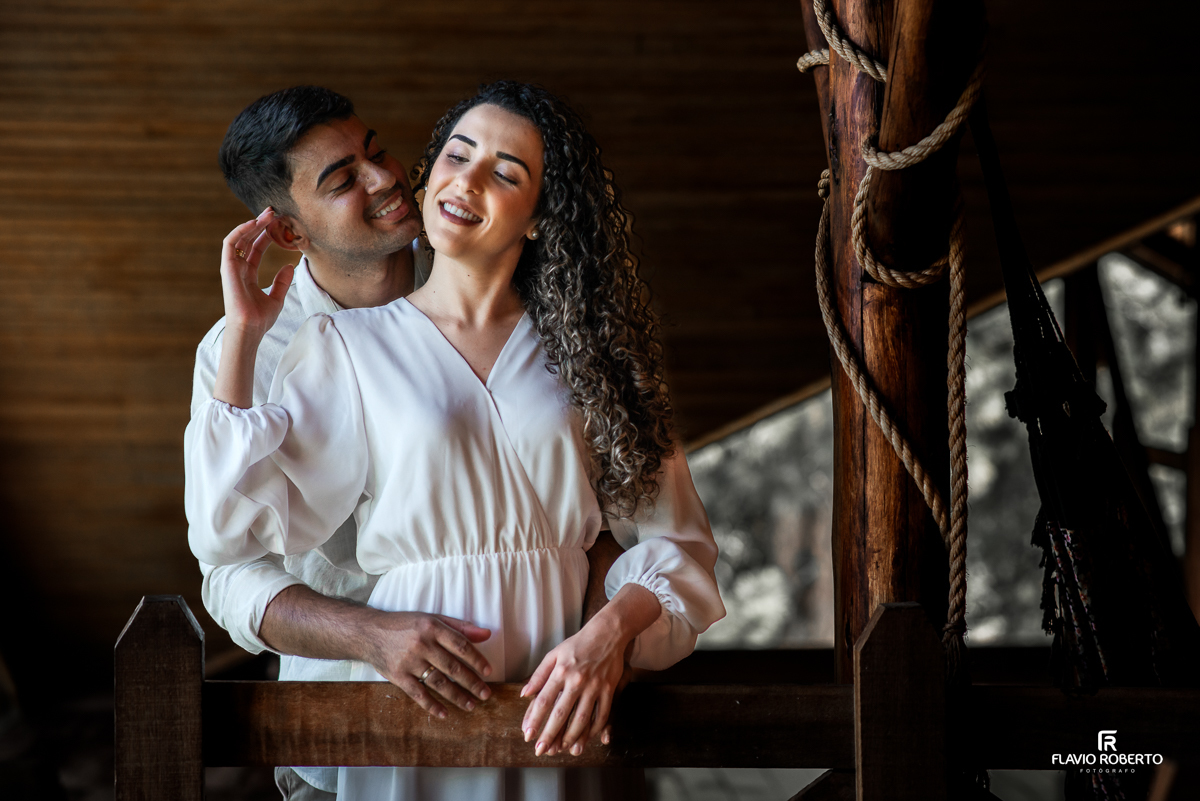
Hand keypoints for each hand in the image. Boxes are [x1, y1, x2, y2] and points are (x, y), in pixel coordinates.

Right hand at [220, 207, 293, 339]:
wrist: (250, 328)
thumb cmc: (261, 318)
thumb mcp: (277, 298)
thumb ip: (282, 281)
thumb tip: (291, 265)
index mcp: (247, 275)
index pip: (255, 249)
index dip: (266, 236)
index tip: (279, 225)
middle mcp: (238, 269)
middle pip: (247, 240)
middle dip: (260, 225)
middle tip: (274, 212)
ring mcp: (231, 267)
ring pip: (239, 238)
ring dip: (252, 224)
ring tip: (267, 214)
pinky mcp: (226, 267)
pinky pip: (230, 243)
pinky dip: (240, 231)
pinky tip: (254, 223)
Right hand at [361, 610, 493, 719]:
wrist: (369, 632)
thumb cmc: (405, 624)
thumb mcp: (432, 618)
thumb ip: (460, 626)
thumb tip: (487, 634)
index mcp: (432, 627)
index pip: (461, 645)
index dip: (477, 660)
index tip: (488, 671)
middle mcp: (421, 644)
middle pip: (453, 667)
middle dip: (472, 682)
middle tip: (486, 694)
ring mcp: (409, 661)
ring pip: (438, 682)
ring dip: (457, 696)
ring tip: (471, 705)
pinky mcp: (397, 676)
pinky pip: (418, 694)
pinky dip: (432, 706)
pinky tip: (445, 713)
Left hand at [519, 614, 632, 757]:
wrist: (607, 633)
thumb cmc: (577, 644)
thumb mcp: (554, 654)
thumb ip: (538, 675)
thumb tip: (524, 694)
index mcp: (560, 671)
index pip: (543, 700)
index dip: (534, 720)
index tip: (527, 735)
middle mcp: (577, 680)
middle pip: (561, 713)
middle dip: (550, 734)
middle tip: (541, 750)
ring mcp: (595, 686)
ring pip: (582, 718)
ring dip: (571, 736)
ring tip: (562, 748)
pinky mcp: (609, 689)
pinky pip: (602, 714)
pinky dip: (594, 729)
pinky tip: (586, 737)